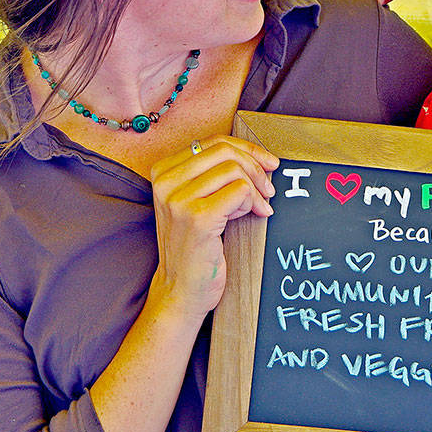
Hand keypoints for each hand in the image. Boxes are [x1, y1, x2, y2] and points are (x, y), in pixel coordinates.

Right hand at [146, 135, 277, 320]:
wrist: (180, 290)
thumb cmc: (192, 247)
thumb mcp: (194, 202)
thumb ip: (212, 175)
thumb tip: (256, 156)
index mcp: (163, 172)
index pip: (212, 142)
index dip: (246, 149)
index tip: (266, 162)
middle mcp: (166, 182)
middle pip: (225, 151)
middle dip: (256, 166)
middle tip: (269, 188)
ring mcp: (179, 200)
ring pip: (234, 169)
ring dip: (256, 188)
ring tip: (258, 206)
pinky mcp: (198, 218)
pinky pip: (240, 191)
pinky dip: (254, 201)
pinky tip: (255, 215)